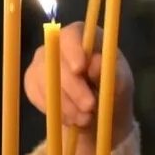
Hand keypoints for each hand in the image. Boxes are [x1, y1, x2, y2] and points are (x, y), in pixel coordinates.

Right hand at [24, 22, 134, 154]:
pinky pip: (37, 96)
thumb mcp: (122, 83)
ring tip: (85, 119)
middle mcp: (57, 45)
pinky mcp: (32, 83)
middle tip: (89, 106)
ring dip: (65, 104)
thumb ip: (112, 72)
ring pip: (45, 80)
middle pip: (55, 59)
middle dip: (72, 86)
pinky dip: (55, 111)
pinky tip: (71, 119)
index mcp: (83, 36)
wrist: (101, 113)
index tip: (80, 69)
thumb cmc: (113, 89)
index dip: (73, 50)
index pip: (71, 35)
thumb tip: (95, 64)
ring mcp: (42, 63)